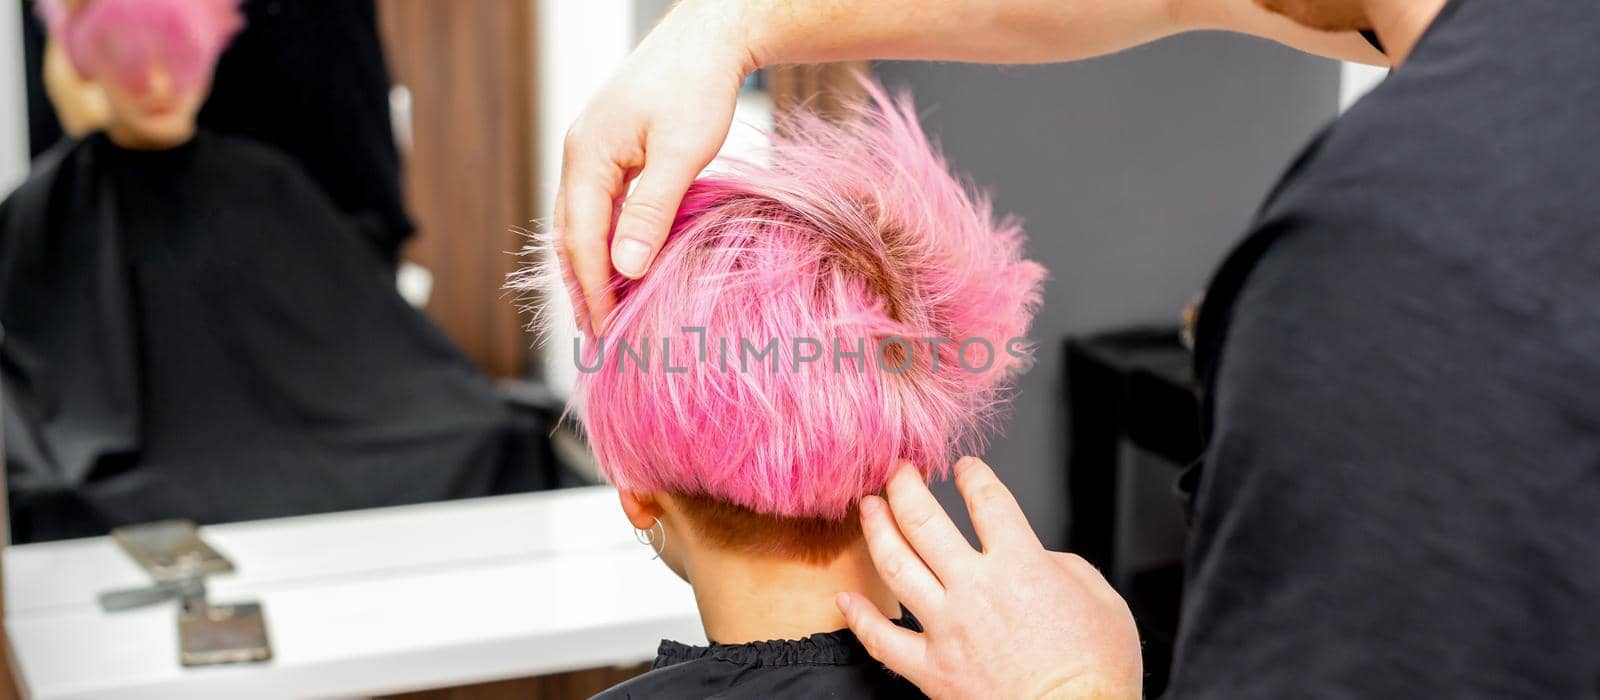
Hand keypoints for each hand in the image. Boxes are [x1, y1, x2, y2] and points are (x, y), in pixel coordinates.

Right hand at [553, 0, 756, 333]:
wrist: (710, 36)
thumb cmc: (699, 85)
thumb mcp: (682, 153)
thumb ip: (652, 211)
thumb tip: (624, 268)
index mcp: (587, 156)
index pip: (581, 241)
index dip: (593, 291)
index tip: (608, 332)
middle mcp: (579, 155)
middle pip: (571, 237)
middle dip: (584, 289)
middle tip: (601, 338)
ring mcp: (592, 152)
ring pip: (583, 224)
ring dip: (594, 269)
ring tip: (608, 314)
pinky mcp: (611, 150)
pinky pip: (600, 207)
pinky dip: (608, 242)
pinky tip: (624, 267)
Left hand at [838, 458, 1142, 698]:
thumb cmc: (1096, 674)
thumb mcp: (1102, 602)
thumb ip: (1065, 568)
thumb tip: (1040, 561)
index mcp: (1021, 565)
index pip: (988, 500)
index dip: (973, 475)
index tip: (965, 467)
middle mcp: (976, 589)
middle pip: (924, 519)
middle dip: (906, 487)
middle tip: (898, 472)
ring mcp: (947, 628)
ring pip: (896, 565)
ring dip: (877, 530)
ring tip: (868, 508)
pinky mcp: (932, 670)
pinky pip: (882, 640)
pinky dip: (860, 617)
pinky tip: (846, 599)